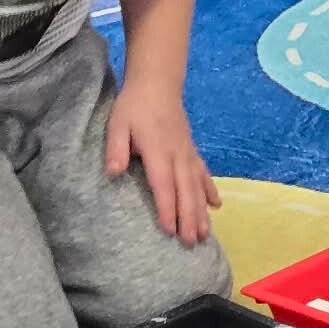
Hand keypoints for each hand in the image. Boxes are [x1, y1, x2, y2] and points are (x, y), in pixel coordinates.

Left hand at [106, 81, 220, 245]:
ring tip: (205, 234)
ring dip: (201, 211)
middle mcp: (177, 155)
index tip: (169, 231)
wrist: (157, 84)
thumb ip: (116, 148)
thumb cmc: (134, 106)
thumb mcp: (117, 124)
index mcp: (158, 150)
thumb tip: (112, 172)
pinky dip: (210, 190)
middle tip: (190, 243)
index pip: (163, 184)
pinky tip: (216, 206)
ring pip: (197, 186)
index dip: (167, 208)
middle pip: (185, 191)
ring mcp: (187, 153)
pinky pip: (203, 173)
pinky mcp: (191, 150)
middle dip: (189, 218)